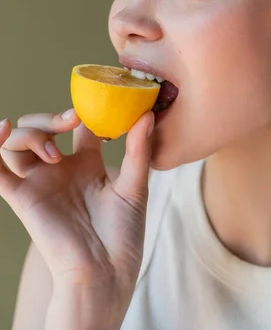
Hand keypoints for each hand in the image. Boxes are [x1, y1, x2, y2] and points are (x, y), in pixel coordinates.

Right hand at [0, 109, 154, 300]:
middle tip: (72, 119)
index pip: (76, 124)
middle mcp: (59, 169)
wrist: (106, 273)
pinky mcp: (23, 197)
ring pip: (18, 142)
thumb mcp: (135, 187)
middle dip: (52, 117)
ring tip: (53, 151)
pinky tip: (2, 128)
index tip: (96, 107)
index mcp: (86, 163)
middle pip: (42, 127)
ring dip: (31, 134)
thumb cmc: (123, 235)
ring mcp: (39, 181)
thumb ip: (138, 150)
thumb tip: (146, 115)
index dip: (82, 110)